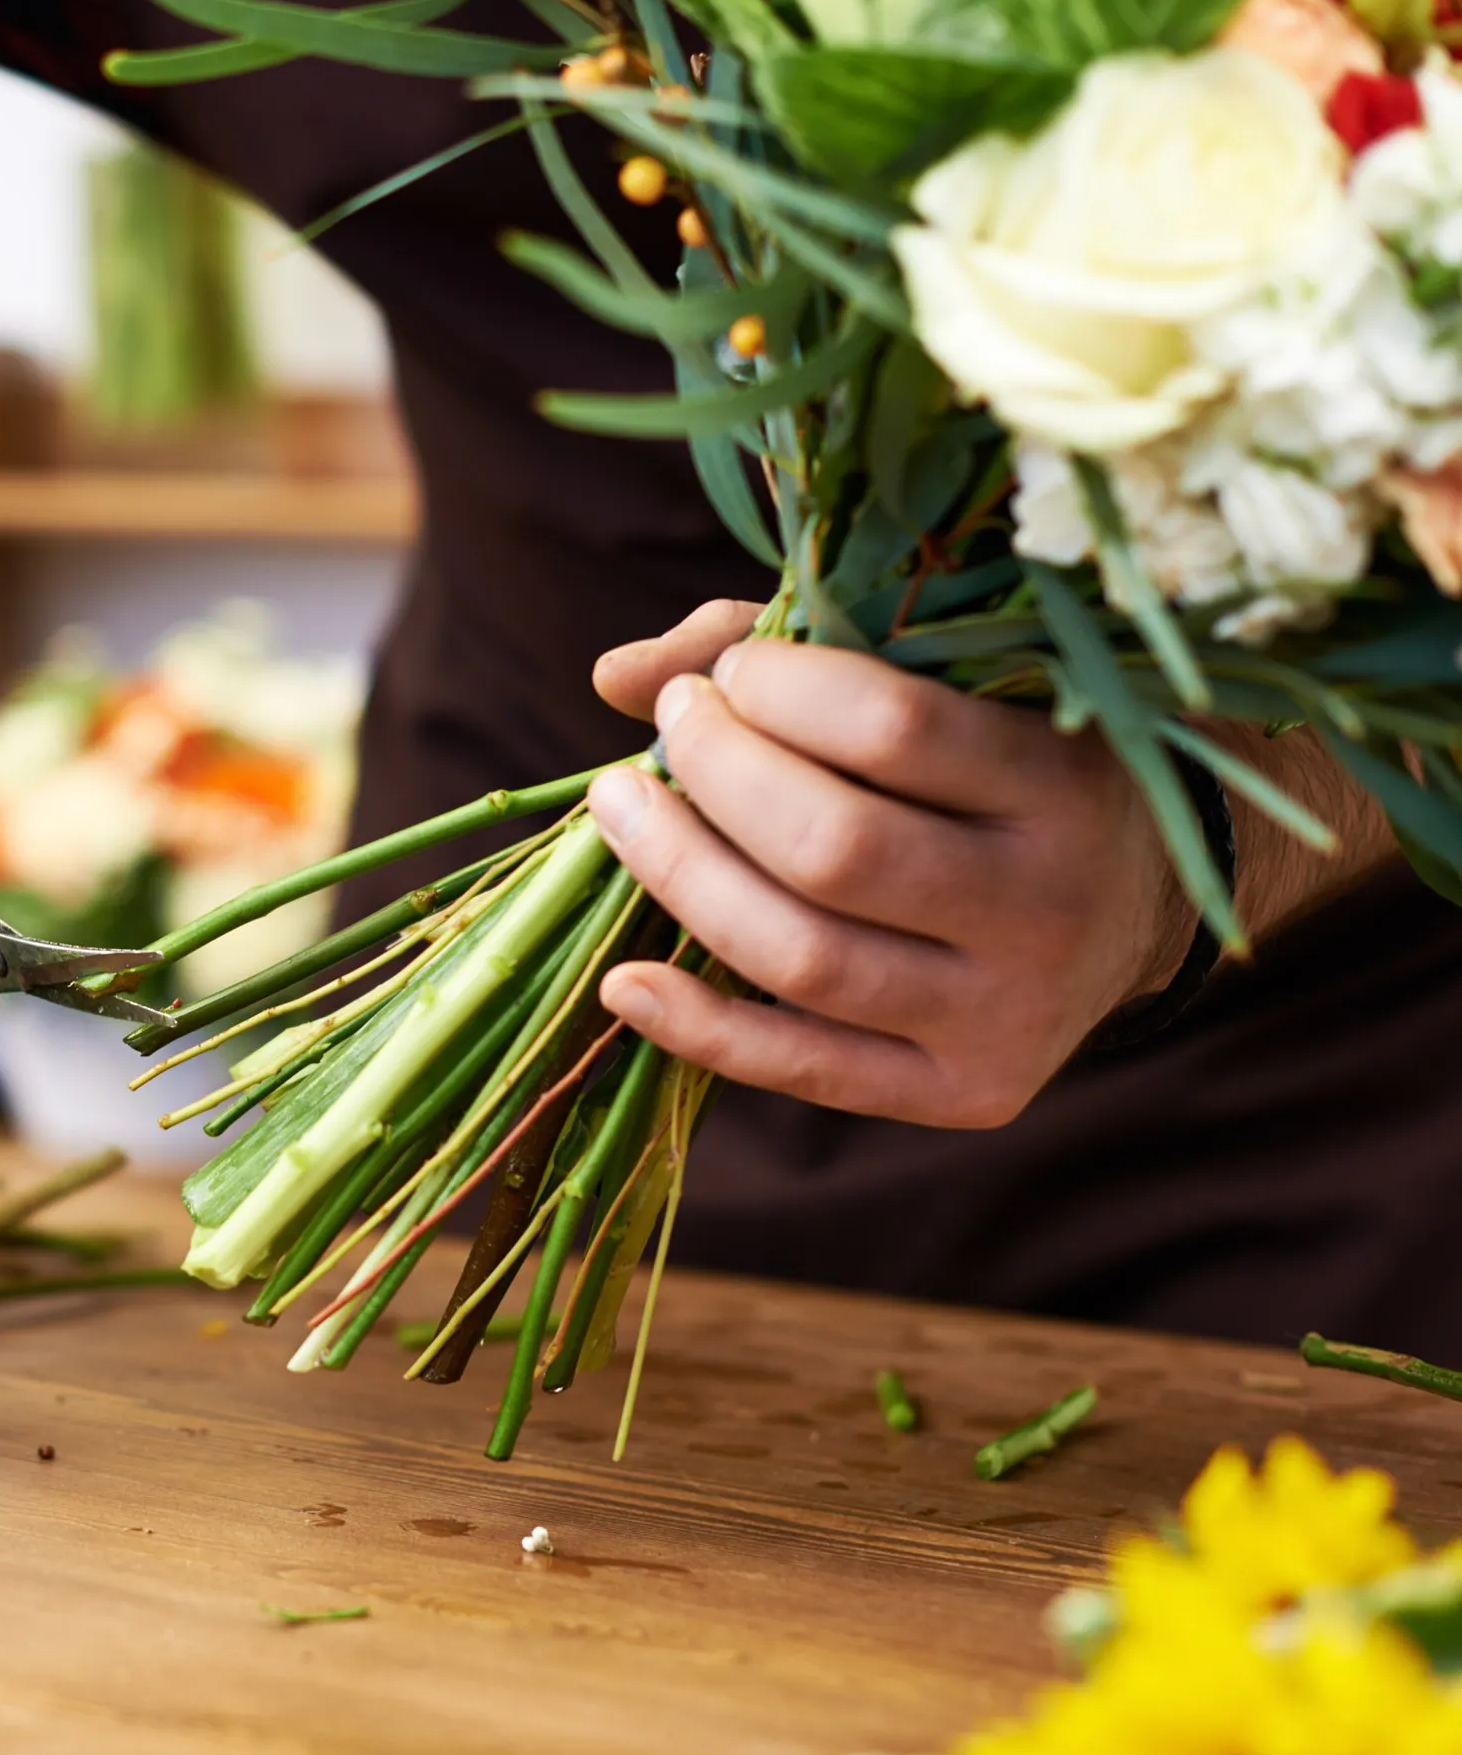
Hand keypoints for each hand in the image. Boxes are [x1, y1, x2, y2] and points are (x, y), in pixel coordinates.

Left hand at [586, 601, 1195, 1127]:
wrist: (1138, 903)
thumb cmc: (1011, 762)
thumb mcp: (954, 686)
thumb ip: (799, 662)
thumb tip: (615, 678)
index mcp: (1065, 782)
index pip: (892, 728)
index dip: (780, 691)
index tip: (731, 674)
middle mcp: (1049, 907)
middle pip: (834, 849)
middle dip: (719, 774)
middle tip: (673, 728)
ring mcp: (1009, 1014)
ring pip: (803, 959)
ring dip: (681, 877)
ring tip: (622, 807)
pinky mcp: (965, 1093)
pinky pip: (804, 1069)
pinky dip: (698, 1028)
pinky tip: (624, 981)